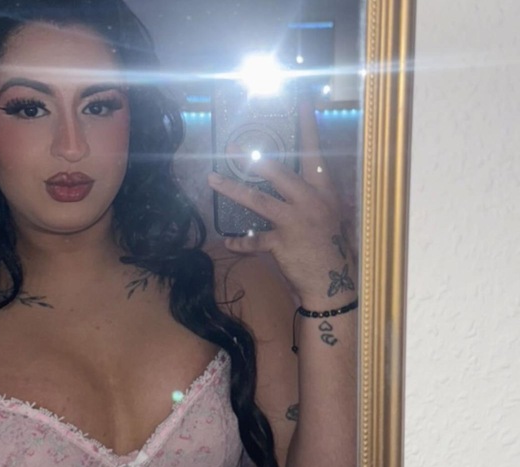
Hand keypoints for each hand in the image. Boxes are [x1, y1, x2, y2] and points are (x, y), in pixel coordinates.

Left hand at [207, 100, 353, 303]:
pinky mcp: (281, 243)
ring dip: (233, 189)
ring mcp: (295, 222)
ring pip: (259, 200)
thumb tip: (305, 186)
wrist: (334, 283)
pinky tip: (228, 241)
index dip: (308, 127)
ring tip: (213, 179)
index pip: (315, 153)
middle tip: (231, 147)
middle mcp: (310, 201)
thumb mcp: (333, 218)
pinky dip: (240, 242)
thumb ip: (318, 199)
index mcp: (324, 192)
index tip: (301, 102)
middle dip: (253, 159)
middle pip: (279, 172)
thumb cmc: (334, 249)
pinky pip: (254, 241)